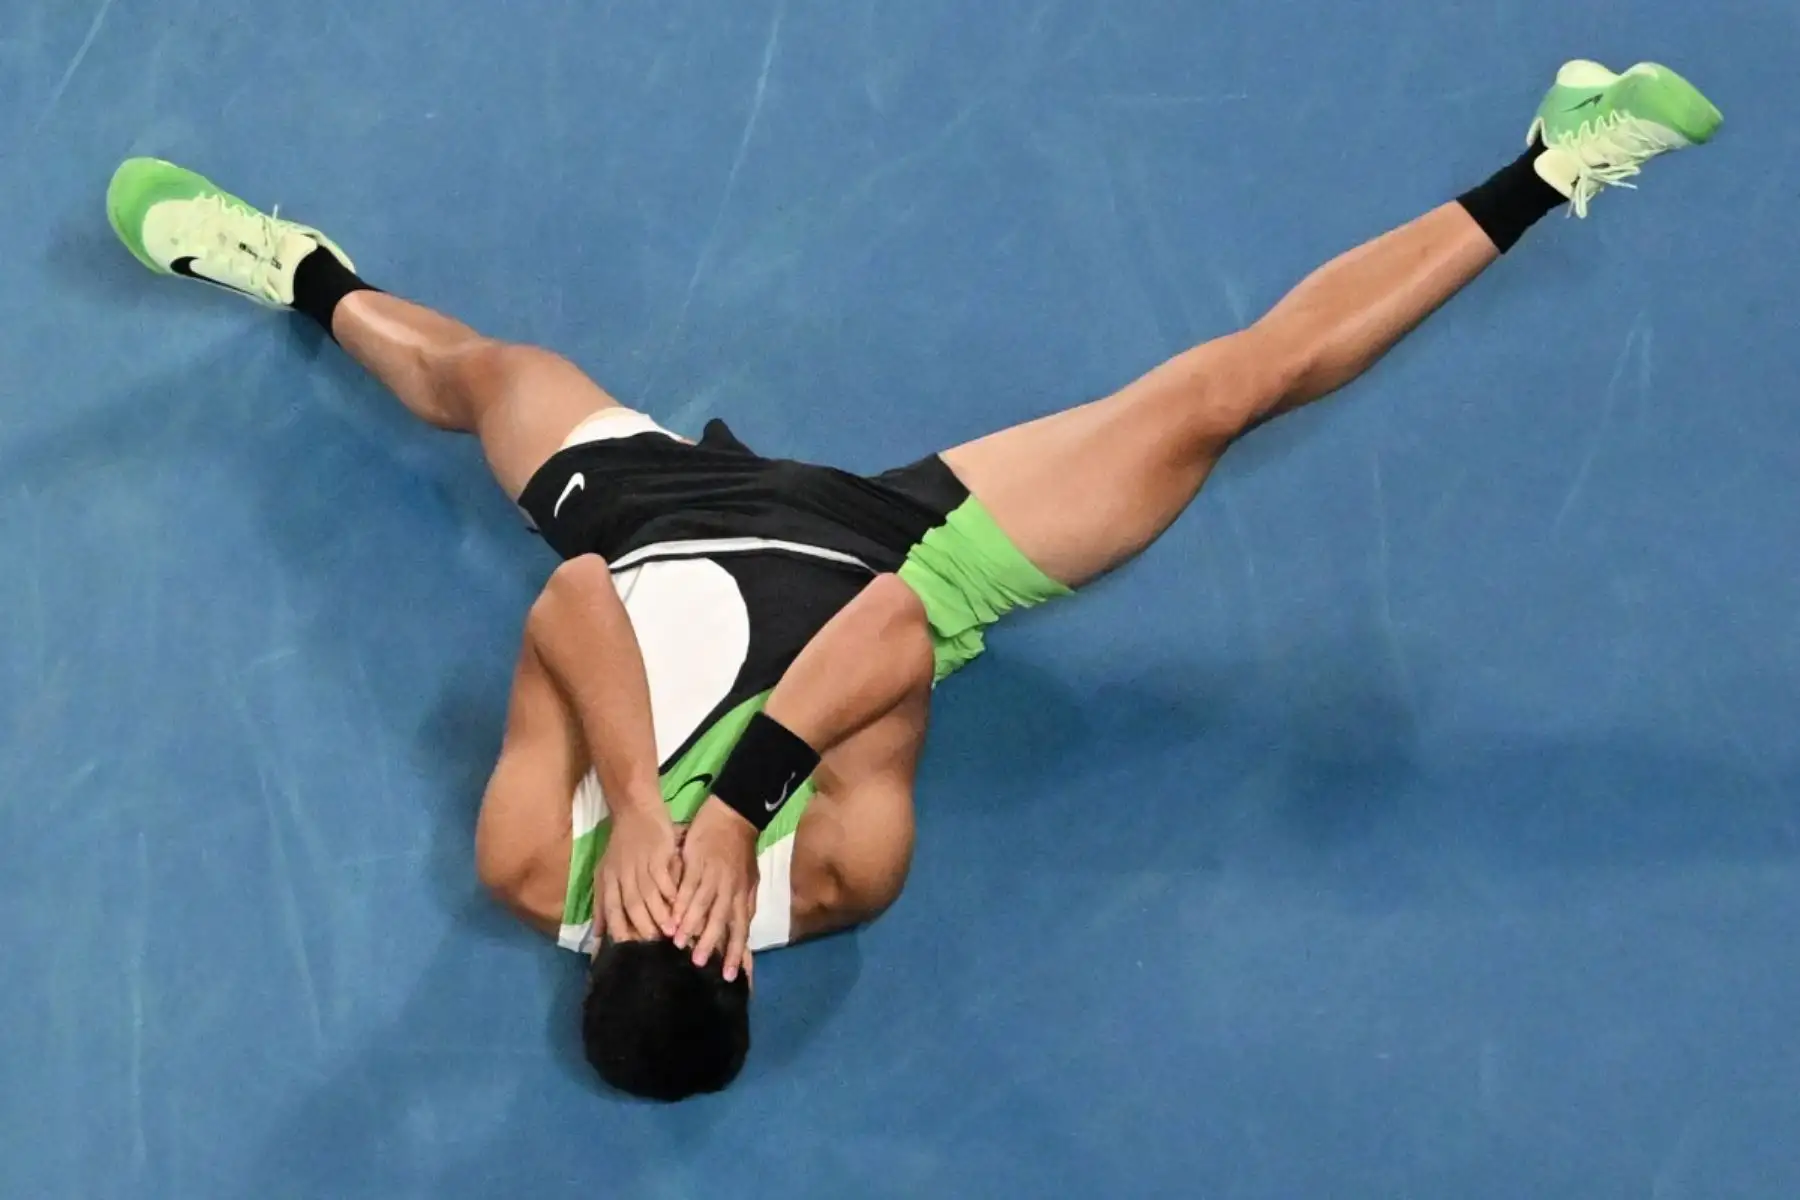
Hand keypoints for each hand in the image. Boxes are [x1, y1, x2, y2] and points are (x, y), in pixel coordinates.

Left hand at [594, 803, 680, 942]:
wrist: (635, 810)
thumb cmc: (622, 845)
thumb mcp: (606, 872)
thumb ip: (602, 904)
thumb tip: (598, 934)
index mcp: (608, 880)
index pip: (612, 911)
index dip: (620, 931)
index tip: (631, 950)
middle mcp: (622, 875)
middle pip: (631, 907)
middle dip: (643, 928)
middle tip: (656, 945)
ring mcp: (639, 865)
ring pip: (648, 895)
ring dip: (660, 915)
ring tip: (671, 932)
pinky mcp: (657, 854)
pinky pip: (664, 878)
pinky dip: (671, 893)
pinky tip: (679, 905)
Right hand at [672, 797, 758, 980]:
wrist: (733, 816)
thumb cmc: (740, 852)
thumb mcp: (749, 880)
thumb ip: (743, 906)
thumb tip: (741, 933)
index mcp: (742, 895)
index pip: (741, 929)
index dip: (736, 952)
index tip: (729, 975)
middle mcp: (729, 890)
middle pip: (721, 921)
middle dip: (712, 944)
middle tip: (701, 965)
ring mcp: (713, 876)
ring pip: (702, 906)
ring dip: (691, 926)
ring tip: (680, 944)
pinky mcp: (697, 863)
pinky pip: (688, 886)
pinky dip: (680, 903)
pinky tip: (671, 916)